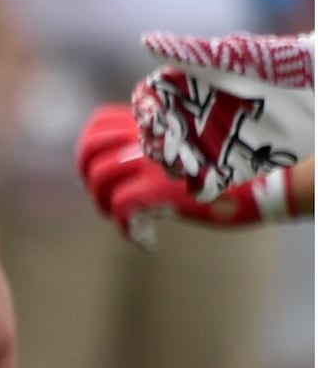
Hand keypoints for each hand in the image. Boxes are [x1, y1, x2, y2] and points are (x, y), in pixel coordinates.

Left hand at [81, 99, 297, 235]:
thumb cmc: (246, 169)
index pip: (100, 125)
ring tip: (127, 220)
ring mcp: (156, 166)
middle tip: (109, 199)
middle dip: (89, 177)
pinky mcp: (165, 192)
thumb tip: (148, 166)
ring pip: (101, 179)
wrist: (277, 181)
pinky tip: (147, 242)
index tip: (106, 171)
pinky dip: (127, 230)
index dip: (92, 150)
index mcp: (158, 129)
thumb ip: (172, 150)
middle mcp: (152, 143)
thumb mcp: (202, 149)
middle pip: (91, 150)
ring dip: (105, 205)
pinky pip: (123, 209)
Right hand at [132, 29, 311, 196]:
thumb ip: (190, 53)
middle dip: (159, 147)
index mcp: (186, 88)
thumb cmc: (277, 65)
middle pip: (157, 137)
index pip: (149, 103)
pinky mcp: (232, 167)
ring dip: (176, 169)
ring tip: (192, 167)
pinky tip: (211, 183)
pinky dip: (201, 188)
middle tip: (174, 153)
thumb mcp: (234, 58)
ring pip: (175, 163)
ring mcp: (211, 144)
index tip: (156, 122)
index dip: (146, 115)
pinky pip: (205, 184)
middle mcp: (194, 117)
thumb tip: (147, 41)